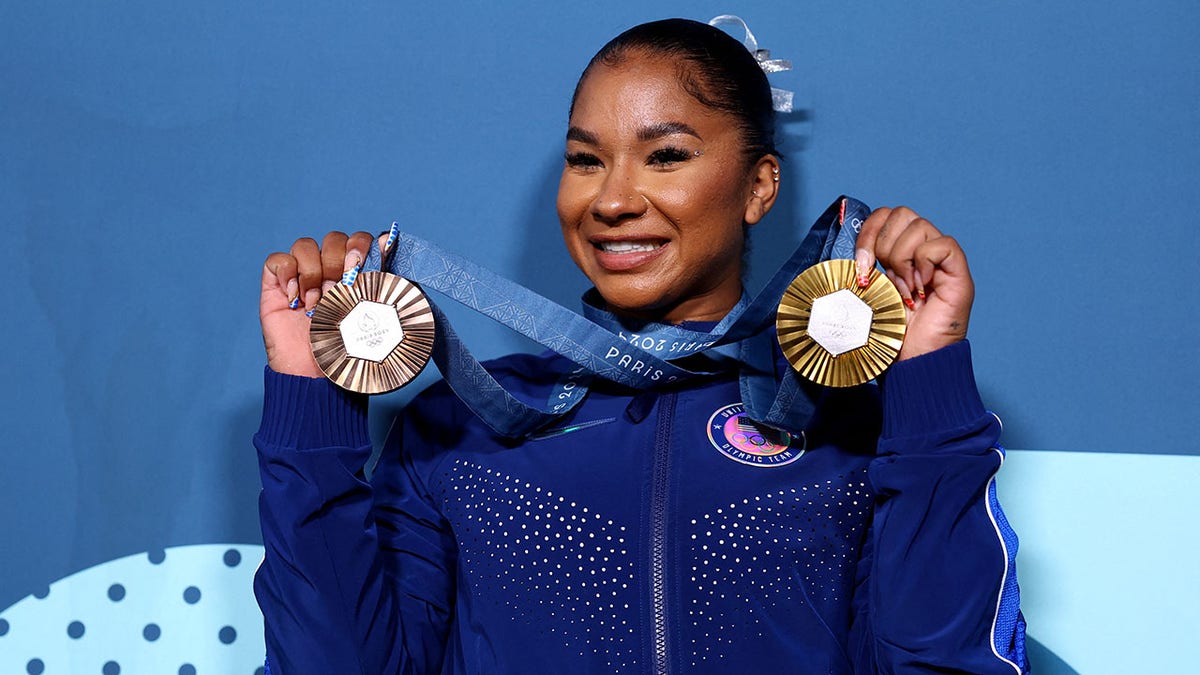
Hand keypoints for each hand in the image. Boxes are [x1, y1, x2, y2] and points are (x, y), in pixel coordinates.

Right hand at [260, 231, 377, 376]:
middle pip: (334, 238)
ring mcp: (301, 275)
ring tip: (316, 303)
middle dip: (338, 260)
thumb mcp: (371, 315)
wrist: (316, 375)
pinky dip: (288, 274)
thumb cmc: (346, 348)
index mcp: (355, 273)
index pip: (359, 239)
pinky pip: (277, 260)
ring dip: (313, 272)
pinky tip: (295, 299)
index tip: (361, 264)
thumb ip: (381, 283)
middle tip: (339, 289)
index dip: (361, 244)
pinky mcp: (275, 285)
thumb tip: (389, 246)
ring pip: (305, 245)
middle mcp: (328, 270)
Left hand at [854, 206, 973, 360]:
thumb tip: (846, 252)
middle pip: (901, 213)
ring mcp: (942, 261)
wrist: (913, 362)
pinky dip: (924, 263)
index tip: (861, 266)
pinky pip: (942, 244)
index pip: (885, 215)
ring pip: (919, 226)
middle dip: (882, 245)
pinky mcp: (958, 273)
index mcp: (900, 253)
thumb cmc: (891, 334)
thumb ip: (864, 269)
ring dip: (902, 259)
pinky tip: (919, 289)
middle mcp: (923, 251)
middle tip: (883, 279)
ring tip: (903, 290)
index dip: (868, 232)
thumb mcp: (868, 294)